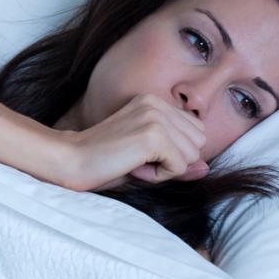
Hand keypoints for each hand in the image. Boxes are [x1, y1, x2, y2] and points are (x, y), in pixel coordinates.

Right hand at [58, 93, 207, 191]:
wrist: (71, 160)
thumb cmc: (104, 161)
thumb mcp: (146, 159)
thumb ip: (178, 161)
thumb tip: (207, 169)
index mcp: (154, 101)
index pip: (196, 133)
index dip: (172, 153)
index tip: (139, 153)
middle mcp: (157, 103)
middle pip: (198, 143)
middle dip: (173, 160)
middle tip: (137, 159)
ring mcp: (155, 117)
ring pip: (192, 156)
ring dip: (165, 169)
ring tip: (134, 161)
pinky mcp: (154, 135)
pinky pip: (179, 167)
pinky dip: (159, 176)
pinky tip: (133, 167)